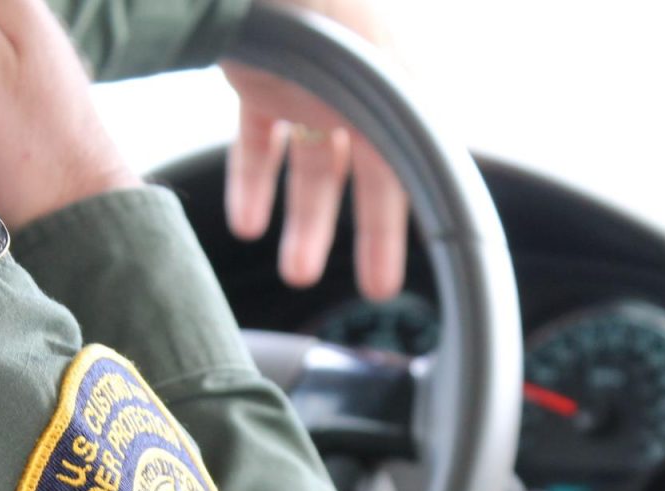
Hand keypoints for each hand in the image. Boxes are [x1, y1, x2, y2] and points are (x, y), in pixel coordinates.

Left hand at [221, 0, 407, 301]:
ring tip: (294, 271)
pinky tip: (245, 222)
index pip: (407, 163)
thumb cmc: (316, 7)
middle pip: (368, 174)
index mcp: (393, 79)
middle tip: (372, 288)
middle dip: (366, 235)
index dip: (398, 222)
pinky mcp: (263, 82)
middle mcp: (358, 84)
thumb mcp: (366, 65)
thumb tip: (419, 173)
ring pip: (313, 169)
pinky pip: (262, 145)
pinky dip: (254, 184)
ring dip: (304, 222)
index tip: (393, 274)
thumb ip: (389, 122)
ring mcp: (309, 82)